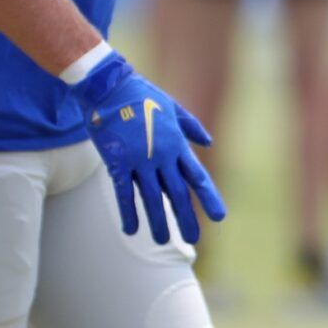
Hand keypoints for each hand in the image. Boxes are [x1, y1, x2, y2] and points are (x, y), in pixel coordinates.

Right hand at [74, 54, 225, 244]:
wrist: (108, 86)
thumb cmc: (141, 95)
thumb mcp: (172, 107)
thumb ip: (191, 127)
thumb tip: (209, 142)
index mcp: (176, 143)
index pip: (197, 176)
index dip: (208, 197)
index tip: (219, 217)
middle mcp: (161, 154)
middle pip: (178, 193)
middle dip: (187, 218)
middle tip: (194, 239)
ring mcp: (139, 159)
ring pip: (153, 198)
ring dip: (159, 221)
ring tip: (163, 241)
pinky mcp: (118, 162)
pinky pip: (124, 193)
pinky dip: (129, 212)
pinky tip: (131, 230)